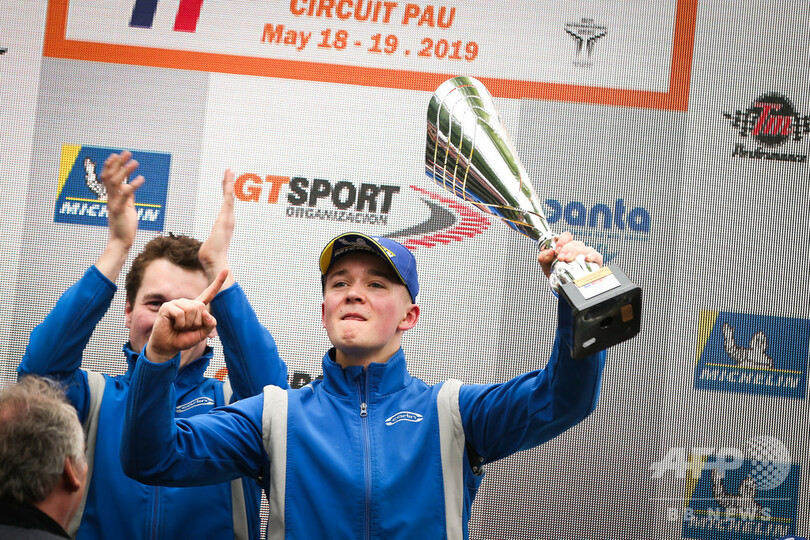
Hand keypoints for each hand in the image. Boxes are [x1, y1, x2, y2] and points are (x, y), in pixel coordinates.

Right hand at [101, 151, 144, 249]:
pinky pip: (126, 195)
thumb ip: (127, 197)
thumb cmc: (124, 225)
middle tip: (126, 152)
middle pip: (110, 176)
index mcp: (111, 197)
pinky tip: (141, 179)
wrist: (120, 241)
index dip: (110, 166)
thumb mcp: (126, 208)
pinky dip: (133, 185)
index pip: (107, 178)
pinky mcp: (120, 211)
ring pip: (116, 183)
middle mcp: (110, 199)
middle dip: (117, 163)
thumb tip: (130, 187)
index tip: (116, 155)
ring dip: (125, 171)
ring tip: (135, 162)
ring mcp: (114, 204)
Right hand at [145, 269, 228, 363]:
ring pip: (191, 310)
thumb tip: (205, 312)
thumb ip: (210, 324)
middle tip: (186, 328)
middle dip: (196, 323)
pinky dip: (179, 324)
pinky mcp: (167, 307)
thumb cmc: (184, 339)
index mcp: (197, 307)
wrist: (168, 347)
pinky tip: (173, 325)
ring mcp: (177, 303)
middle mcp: (187, 303)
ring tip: (179, 327)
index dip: (218, 282)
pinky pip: (180, 314)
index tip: (226, 270)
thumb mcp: (202, 333)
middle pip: (201, 308)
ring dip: (188, 324)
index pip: (209, 293)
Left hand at [198, 170, 235, 289]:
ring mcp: (228, 218)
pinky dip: (229, 189)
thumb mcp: (209, 246)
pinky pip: (228, 200)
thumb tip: (207, 251)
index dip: (227, 193)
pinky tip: (228, 180)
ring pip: (229, 196)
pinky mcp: (225, 218)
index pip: (226, 205)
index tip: (227, 183)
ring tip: (229, 170)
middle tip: (230, 170)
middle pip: (229, 197)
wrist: (215, 261)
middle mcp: (229, 219)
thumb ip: (210, 244)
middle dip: (229, 183)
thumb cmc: (211, 257)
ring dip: (229, 182)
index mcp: (225, 223)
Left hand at [536, 231, 602, 277]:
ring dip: (575, 253)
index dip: (562, 241)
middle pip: (574, 243)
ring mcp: (587, 254)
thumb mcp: (547, 266)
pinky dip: (592, 256)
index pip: (567, 236)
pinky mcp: (595, 262)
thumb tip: (549, 252)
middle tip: (560, 257)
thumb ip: (544, 258)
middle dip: (566, 249)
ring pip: (584, 248)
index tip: (556, 250)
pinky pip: (596, 256)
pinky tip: (587, 259)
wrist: (568, 288)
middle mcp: (577, 249)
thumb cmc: (559, 275)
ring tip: (568, 260)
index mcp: (566, 247)